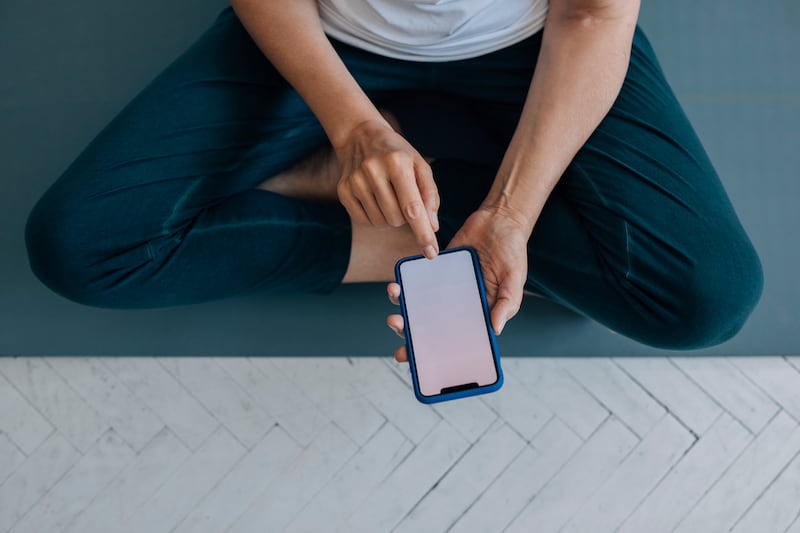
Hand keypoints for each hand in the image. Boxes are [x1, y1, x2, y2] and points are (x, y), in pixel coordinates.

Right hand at [335, 119, 439, 258]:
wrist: (360, 136)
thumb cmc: (397, 154)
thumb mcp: (419, 166)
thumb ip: (429, 195)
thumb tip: (432, 226)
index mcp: (397, 163)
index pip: (412, 208)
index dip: (423, 232)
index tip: (431, 253)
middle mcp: (373, 171)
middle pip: (397, 219)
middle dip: (405, 217)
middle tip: (403, 198)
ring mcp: (355, 182)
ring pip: (381, 223)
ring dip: (390, 218)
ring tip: (389, 196)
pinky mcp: (343, 191)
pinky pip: (365, 221)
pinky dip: (375, 217)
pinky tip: (375, 199)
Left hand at [386, 207, 530, 362]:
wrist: (499, 220)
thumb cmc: (512, 252)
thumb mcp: (514, 279)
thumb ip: (506, 303)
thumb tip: (494, 329)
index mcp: (476, 314)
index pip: (452, 340)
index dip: (433, 352)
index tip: (414, 361)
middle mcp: (456, 305)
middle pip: (428, 325)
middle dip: (408, 330)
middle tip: (396, 325)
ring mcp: (444, 288)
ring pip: (418, 303)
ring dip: (403, 304)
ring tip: (394, 297)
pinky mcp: (435, 269)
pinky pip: (417, 279)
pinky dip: (406, 283)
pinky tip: (398, 283)